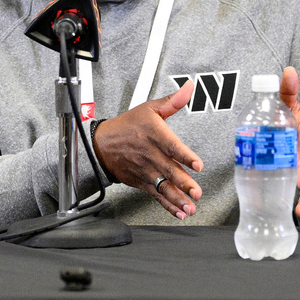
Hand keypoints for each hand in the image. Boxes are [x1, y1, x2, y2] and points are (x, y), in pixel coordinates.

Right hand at [92, 80, 203, 219]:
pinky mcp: (142, 182)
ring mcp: (145, 170)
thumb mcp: (149, 109)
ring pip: (163, 186)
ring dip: (177, 198)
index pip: (171, 146)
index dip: (185, 155)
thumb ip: (172, 102)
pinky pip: (156, 195)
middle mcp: (150, 154)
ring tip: (190, 207)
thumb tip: (189, 88)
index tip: (197, 164)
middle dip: (183, 183)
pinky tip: (179, 212)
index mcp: (154, 134)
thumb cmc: (128, 125)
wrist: (101, 144)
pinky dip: (167, 205)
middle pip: (168, 170)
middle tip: (196, 192)